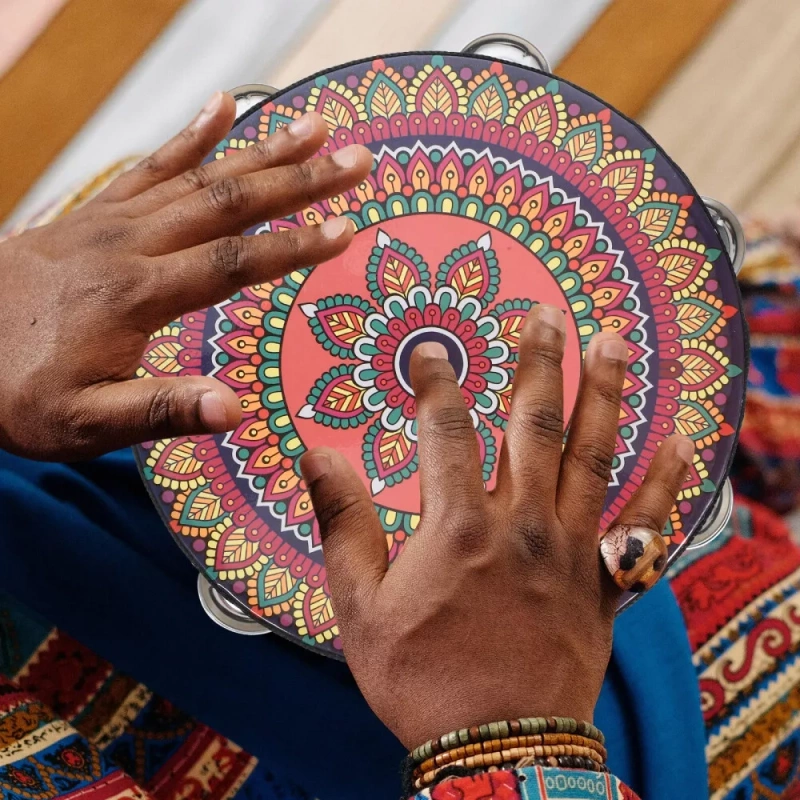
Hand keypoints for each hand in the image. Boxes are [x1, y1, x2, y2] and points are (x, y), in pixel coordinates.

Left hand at [0, 94, 371, 459]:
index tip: (344, 230)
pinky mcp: (96, 213)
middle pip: (228, 202)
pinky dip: (191, 134)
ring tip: (316, 127)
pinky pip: (150, 164)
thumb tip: (235, 409)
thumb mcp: (84, 423)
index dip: (293, 246)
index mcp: (135, 296)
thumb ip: (161, 412)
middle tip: (356, 160)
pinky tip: (221, 106)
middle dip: (300, 180)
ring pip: (200, 174)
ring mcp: (111, 221)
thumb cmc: (15, 392)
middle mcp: (129, 245)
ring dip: (264, 150)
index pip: (231, 263)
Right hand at [300, 305, 693, 748]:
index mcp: (459, 527)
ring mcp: (572, 550)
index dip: (437, 381)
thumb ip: (342, 523)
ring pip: (595, 456)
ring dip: (604, 394)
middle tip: (544, 312)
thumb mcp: (359, 605)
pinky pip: (644, 527)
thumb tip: (316, 456)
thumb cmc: (421, 678)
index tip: (431, 350)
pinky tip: (680, 442)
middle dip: (538, 361)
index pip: (446, 429)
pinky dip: (665, 484)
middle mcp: (523, 524)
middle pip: (535, 424)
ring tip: (612, 342)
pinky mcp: (605, 583)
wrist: (494, 751)